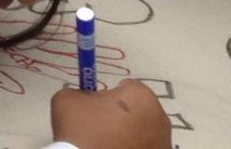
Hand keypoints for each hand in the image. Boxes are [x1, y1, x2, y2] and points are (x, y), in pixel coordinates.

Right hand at [50, 80, 172, 148]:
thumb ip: (79, 93)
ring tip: (108, 145)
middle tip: (101, 128)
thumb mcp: (66, 100)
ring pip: (145, 133)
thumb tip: (84, 100)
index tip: (96, 109)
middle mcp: (160, 119)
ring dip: (131, 136)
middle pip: (139, 111)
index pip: (126, 88)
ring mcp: (163, 144)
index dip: (109, 97)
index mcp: (141, 96)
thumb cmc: (81, 130)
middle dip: (124, 116)